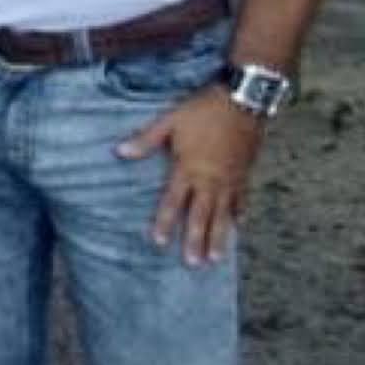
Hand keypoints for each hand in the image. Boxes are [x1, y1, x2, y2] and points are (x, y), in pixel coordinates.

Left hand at [117, 84, 262, 265]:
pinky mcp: (245, 173)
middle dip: (196, 240)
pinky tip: (239, 227)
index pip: (173, 201)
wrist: (244, 100)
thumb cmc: (203, 110)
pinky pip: (242, 200)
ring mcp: (230, 179)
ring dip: (219, 238)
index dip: (165, 222)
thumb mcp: (170, 121)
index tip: (158, 242)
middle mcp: (210, 179)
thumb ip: (146, 140)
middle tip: (192, 264)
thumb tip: (119, 152)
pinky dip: (239, 215)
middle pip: (201, 216)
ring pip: (223, 215)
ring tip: (215, 259)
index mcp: (188, 168)